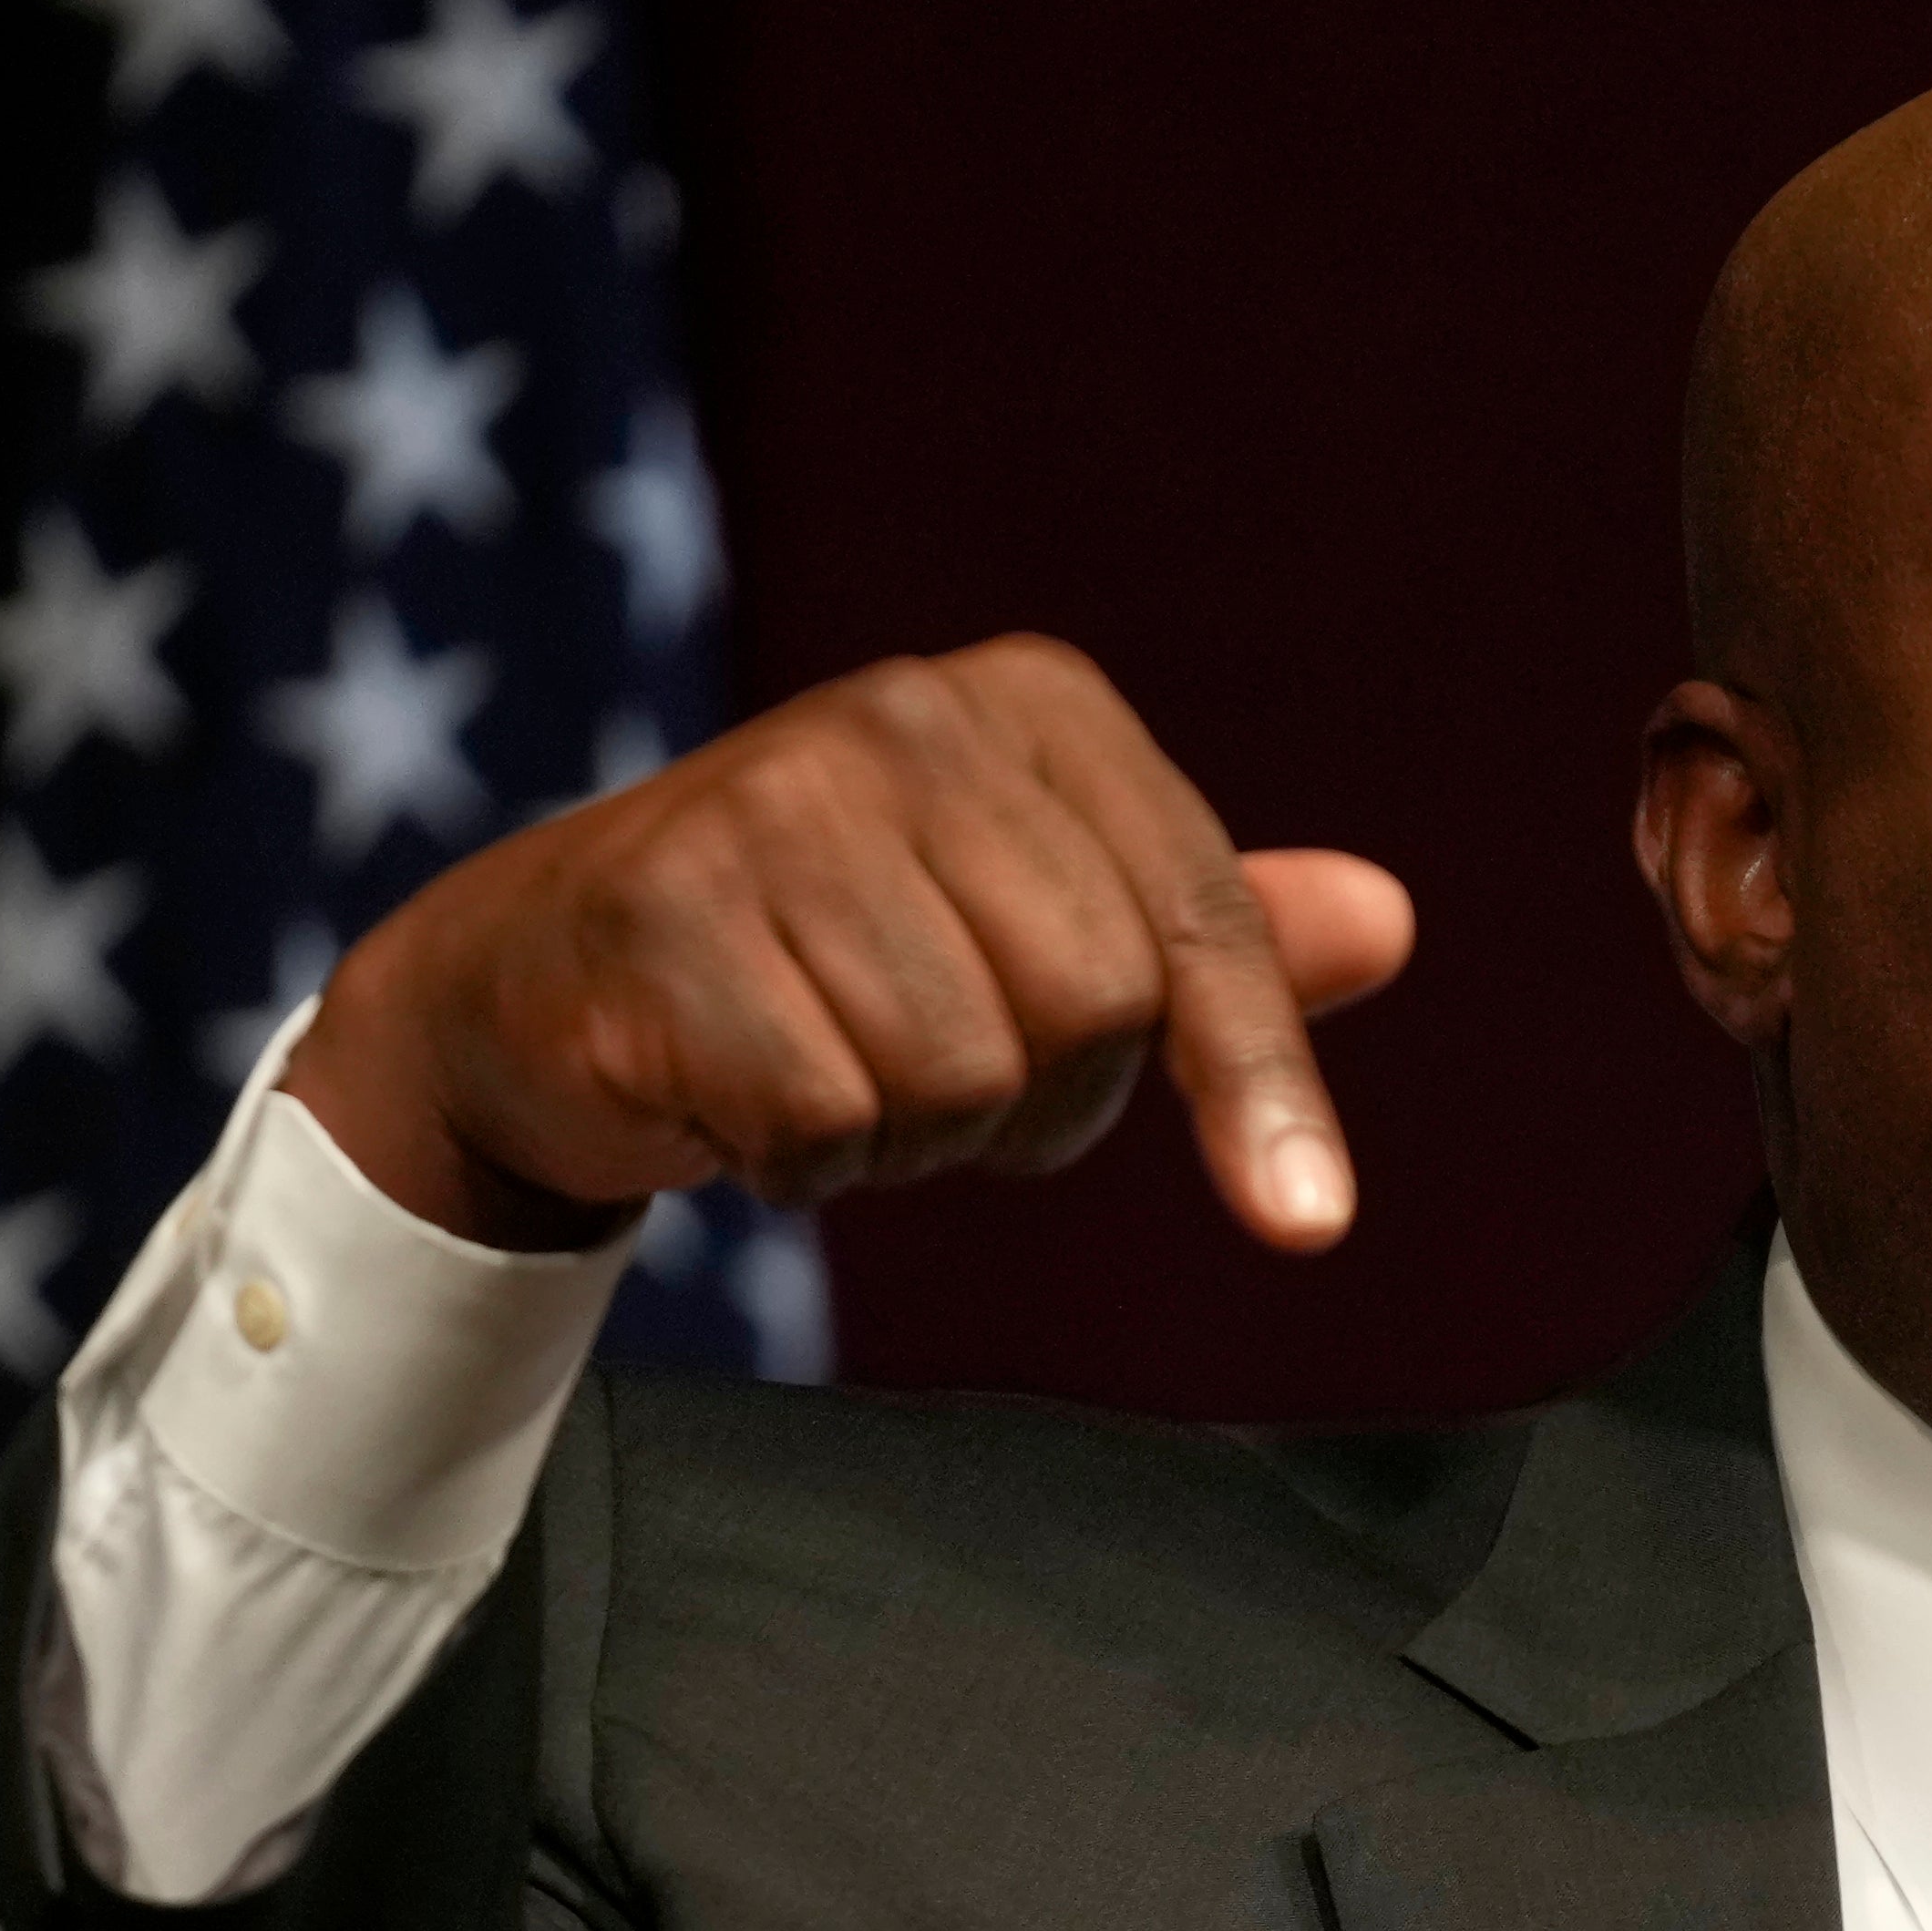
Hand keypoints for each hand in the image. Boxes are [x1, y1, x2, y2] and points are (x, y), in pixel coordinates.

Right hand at [285, 636, 1413, 1253]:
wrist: (545, 978)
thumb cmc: (836, 957)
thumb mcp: (1038, 930)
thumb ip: (1207, 936)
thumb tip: (1386, 921)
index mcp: (1031, 705)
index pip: (1199, 924)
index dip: (1261, 1085)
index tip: (1309, 1225)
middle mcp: (907, 715)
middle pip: (1092, 1013)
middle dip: (1034, 1101)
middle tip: (927, 1066)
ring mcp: (771, 801)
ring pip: (960, 1078)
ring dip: (908, 1136)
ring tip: (825, 1063)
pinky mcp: (662, 911)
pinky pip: (824, 1122)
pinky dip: (799, 1159)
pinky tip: (734, 1089)